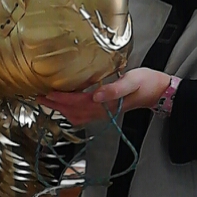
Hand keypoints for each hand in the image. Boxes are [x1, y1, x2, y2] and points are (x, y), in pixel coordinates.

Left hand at [38, 68, 172, 126]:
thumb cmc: (146, 83)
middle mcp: (102, 111)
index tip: (48, 92)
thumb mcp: (132, 81)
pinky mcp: (104, 111)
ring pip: (76, 115)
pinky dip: (70, 112)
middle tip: (39, 97)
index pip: (78, 103)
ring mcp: (103, 113)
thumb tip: (96, 95)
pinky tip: (64, 105)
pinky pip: (82, 115)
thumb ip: (114, 89)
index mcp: (107, 103)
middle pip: (73, 111)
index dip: (62, 99)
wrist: (157, 92)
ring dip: (60, 109)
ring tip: (47, 101)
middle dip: (55, 105)